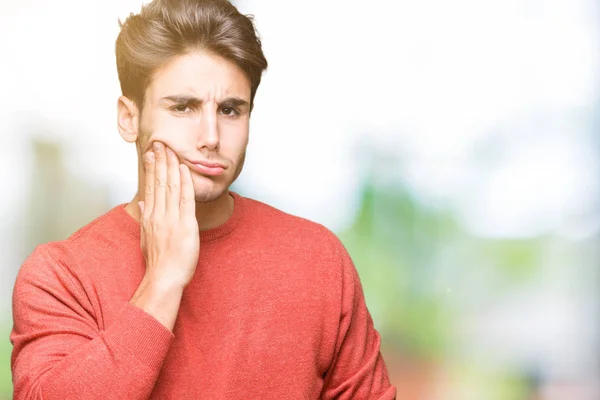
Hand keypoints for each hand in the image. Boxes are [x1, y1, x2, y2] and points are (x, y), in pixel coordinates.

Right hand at [138, 141, 199, 289]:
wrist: (164, 278)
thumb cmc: (158, 262)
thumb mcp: (146, 238)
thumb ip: (145, 218)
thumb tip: (142, 203)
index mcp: (149, 216)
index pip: (150, 187)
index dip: (151, 168)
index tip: (151, 154)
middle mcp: (158, 214)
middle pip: (158, 182)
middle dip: (159, 160)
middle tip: (160, 143)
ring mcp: (171, 218)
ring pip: (170, 186)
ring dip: (170, 165)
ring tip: (170, 149)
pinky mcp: (185, 224)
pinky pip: (185, 198)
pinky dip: (184, 181)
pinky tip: (183, 168)